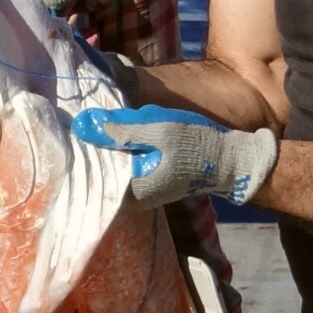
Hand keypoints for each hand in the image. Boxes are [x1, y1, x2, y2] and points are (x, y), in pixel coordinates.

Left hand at [72, 106, 277, 208]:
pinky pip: (128, 162)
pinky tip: (135, 129)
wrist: (228, 161)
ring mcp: (140, 193)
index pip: (94, 165)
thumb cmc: (196, 146)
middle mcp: (131, 199)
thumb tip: (84, 125)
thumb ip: (121, 129)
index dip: (88, 139)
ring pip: (117, 161)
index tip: (86, 117)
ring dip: (119, 139)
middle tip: (110, 114)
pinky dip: (129, 145)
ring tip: (126, 120)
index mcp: (130, 191)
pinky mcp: (147, 184)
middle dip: (105, 138)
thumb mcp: (159, 131)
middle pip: (104, 163)